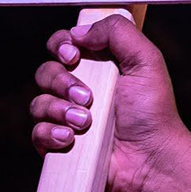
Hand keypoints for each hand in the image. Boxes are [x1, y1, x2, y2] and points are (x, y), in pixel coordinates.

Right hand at [30, 15, 190, 191]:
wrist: (151, 159)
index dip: (61, 45)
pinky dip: (50, 133)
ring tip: (86, 122)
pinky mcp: (60, 144)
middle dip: (61, 81)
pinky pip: (36, 132)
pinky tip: (71, 138)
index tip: (72, 55)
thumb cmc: (154, 111)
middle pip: (46, 72)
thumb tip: (79, 32)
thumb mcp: (146, 60)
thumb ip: (118, 33)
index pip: (64, 45)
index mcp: (99, 66)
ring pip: (38, 103)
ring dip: (59, 110)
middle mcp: (80, 88)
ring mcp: (68, 118)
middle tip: (88, 97)